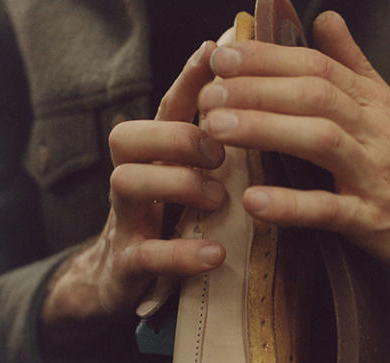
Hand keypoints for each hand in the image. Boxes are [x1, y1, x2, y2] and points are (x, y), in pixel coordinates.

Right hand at [42, 41, 225, 332]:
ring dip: (177, 185)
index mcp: (156, 157)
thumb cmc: (174, 222)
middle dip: (176, 136)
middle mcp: (134, 178)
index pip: (168, 108)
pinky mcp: (127, 264)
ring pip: (128, 184)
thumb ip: (222, 151)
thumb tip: (267, 109)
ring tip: (218, 197)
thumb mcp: (196, 182)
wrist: (122, 282)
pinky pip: (145, 254)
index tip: (215, 53)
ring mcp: (126, 220)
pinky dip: (181, 254)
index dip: (188, 80)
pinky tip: (215, 254)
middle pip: (129, 135)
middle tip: (219, 151)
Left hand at [198, 11, 389, 273]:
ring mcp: (376, 175)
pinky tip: (255, 201)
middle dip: (257, 89)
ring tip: (217, 129)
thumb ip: (355, 65)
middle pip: (315, 96)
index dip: (269, 58)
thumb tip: (325, 19)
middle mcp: (377, 132)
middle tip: (209, 91)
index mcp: (377, 104)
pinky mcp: (374, 220)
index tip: (224, 56)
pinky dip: (292, 204)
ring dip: (266, 131)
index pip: (320, 67)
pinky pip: (331, 209)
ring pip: (320, 141)